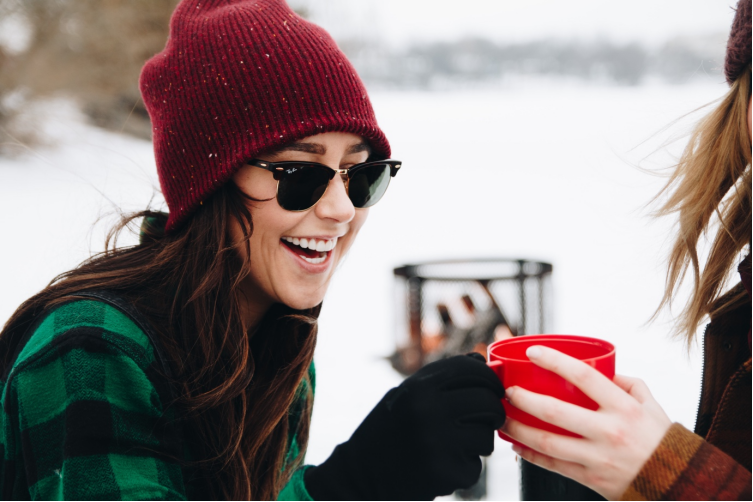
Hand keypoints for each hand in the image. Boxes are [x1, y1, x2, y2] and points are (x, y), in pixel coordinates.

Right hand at [305, 354, 505, 500]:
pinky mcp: (444, 473)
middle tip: (489, 420)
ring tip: (456, 446)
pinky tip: (442, 467)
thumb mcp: (404, 396)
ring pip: (485, 436)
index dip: (489, 377)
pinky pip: (474, 467)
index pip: (471, 369)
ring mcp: (437, 442)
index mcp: (418, 387)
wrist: (359, 476)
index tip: (494, 389)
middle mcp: (428, 410)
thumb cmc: (385, 432)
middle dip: (494, 411)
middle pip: (486, 402)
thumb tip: (480, 360)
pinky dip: (464, 469)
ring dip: (479, 443)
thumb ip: (440, 379)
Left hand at [500, 345, 671, 500]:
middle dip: (523, 399)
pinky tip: (516, 445)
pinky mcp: (590, 478)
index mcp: (623, 407)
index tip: (532, 351)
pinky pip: (553, 465)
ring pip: (547, 442)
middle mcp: (609, 431)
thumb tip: (601, 368)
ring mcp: (597, 457)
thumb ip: (626, 383)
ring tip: (502, 418)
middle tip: (508, 391)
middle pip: (554, 411)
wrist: (677, 484)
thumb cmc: (661, 440)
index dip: (553, 361)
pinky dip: (530, 455)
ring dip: (518, 430)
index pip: (583, 375)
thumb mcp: (650, 404)